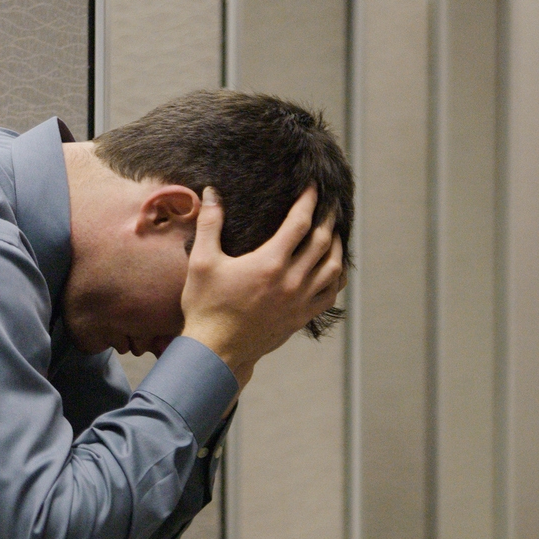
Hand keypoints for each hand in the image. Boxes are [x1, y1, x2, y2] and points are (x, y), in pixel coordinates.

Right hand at [178, 185, 343, 387]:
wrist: (215, 351)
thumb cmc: (206, 307)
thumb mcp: (201, 263)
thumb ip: (209, 225)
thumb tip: (212, 193)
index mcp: (270, 263)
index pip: (300, 222)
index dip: (309, 201)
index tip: (313, 188)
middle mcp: (291, 281)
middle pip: (323, 241)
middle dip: (329, 219)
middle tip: (331, 205)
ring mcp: (299, 301)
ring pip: (333, 267)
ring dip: (337, 246)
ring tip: (334, 233)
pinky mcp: (300, 317)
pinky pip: (330, 294)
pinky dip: (337, 277)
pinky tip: (334, 268)